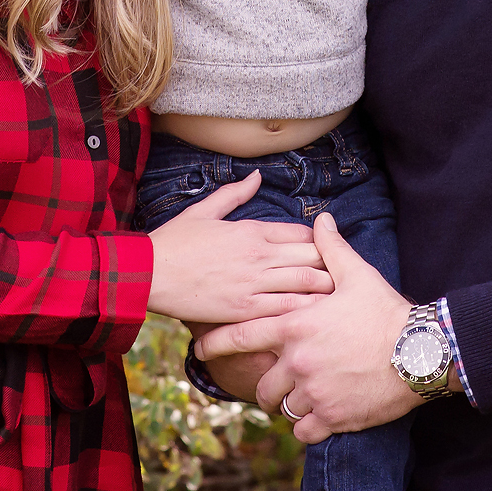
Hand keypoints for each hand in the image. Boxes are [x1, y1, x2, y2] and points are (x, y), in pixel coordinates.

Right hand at [147, 171, 333, 324]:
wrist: (149, 273)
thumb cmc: (174, 241)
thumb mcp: (204, 210)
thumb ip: (235, 193)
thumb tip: (257, 176)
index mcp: (252, 230)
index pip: (302, 234)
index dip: (320, 242)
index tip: (326, 250)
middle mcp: (258, 255)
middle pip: (311, 257)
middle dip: (331, 265)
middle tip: (343, 275)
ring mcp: (253, 284)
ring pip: (305, 283)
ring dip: (325, 288)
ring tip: (339, 297)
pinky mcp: (244, 310)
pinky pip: (285, 309)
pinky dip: (306, 310)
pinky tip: (318, 316)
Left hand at [194, 212, 422, 444]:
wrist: (420, 352)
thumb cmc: (386, 311)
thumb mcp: (357, 275)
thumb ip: (331, 250)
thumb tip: (322, 221)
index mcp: (295, 325)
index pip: (240, 336)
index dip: (215, 345)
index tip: (200, 352)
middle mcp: (297, 361)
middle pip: (262, 384)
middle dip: (265, 386)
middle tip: (275, 385)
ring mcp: (313, 392)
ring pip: (283, 407)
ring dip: (290, 403)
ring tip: (305, 396)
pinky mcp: (332, 417)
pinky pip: (304, 430)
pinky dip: (308, 426)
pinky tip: (318, 416)